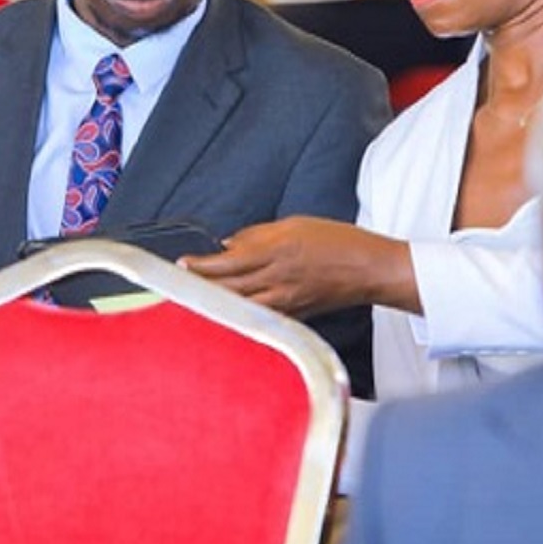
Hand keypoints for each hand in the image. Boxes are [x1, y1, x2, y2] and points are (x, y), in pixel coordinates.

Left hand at [180, 216, 416, 317]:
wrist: (368, 268)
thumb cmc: (336, 241)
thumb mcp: (293, 224)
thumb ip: (256, 236)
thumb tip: (227, 246)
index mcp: (275, 251)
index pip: (227, 262)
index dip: (201, 266)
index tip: (181, 265)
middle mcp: (277, 279)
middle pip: (228, 289)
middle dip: (199, 290)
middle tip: (174, 288)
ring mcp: (285, 302)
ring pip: (239, 309)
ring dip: (214, 308)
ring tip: (191, 306)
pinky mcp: (293, 316)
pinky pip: (259, 319)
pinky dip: (240, 318)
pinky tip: (225, 319)